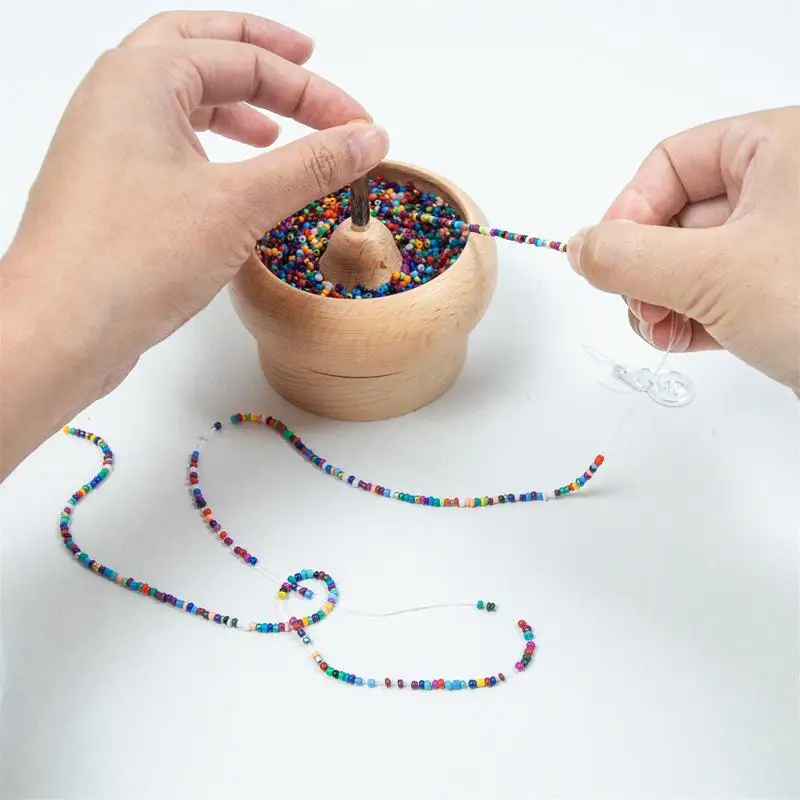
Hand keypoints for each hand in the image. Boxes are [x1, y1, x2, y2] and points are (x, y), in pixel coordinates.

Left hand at [0, 11, 388, 477]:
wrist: (61, 329)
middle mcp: (116, 96)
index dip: (313, 91)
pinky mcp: (110, 187)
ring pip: (179, 98)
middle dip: (257, 54)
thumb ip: (310, 165)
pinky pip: (167, 143)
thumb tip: (368, 138)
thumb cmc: (131, 258)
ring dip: (232, 103)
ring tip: (276, 130)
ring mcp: (107, 142)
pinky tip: (233, 176)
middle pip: (198, 47)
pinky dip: (209, 145)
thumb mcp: (239, 204)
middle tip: (305, 58)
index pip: (246, 61)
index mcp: (141, 77)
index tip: (358, 126)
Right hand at [566, 107, 799, 393]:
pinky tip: (682, 339)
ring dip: (661, 300)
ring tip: (663, 331)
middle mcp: (785, 188)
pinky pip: (718, 291)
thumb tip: (578, 248)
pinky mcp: (786, 289)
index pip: (672, 163)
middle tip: (641, 308)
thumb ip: (629, 256)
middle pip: (676, 217)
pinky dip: (690, 316)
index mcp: (780, 148)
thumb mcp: (713, 274)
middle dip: (646, 271)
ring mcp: (785, 243)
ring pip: (693, 261)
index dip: (629, 211)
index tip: (608, 260)